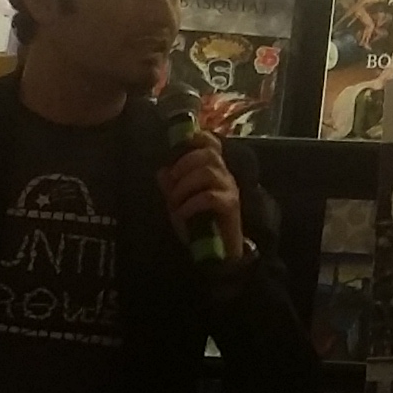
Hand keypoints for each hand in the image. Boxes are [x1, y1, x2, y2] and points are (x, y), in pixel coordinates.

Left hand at [158, 128, 244, 262]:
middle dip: (183, 165)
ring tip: (175, 203)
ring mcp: (229, 190)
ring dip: (184, 186)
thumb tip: (162, 171)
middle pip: (207, 155)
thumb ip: (171, 185)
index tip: (181, 147)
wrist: (218, 253)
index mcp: (213, 170)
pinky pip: (209, 197)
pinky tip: (182, 215)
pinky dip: (190, 204)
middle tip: (171, 184)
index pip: (211, 143)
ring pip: (207, 173)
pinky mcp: (230, 207)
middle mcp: (224, 176)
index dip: (197, 139)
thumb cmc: (199, 225)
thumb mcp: (179, 202)